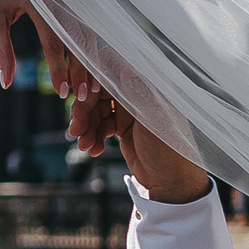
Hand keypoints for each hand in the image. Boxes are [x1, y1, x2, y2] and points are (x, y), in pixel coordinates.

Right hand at [44, 38, 215, 206]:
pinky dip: (93, 137)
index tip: (82, 93)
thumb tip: (122, 65)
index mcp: (148, 86)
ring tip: (84, 146)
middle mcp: (137, 94)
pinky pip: (99, 126)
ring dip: (86, 127)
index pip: (114, 70)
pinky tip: (93, 150)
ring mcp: (129, 111)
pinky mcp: (122, 127)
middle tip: (76, 130)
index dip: (95, 79)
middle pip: (99, 92)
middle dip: (84, 110)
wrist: (172, 182)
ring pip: (96, 111)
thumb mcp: (154, 119)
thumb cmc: (171, 149)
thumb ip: (137, 92)